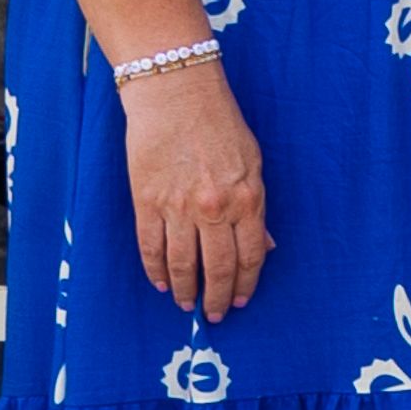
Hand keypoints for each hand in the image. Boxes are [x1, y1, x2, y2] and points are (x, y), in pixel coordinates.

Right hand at [119, 56, 270, 313]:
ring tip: (187, 304)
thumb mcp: (253, 163)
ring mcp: (178, 206)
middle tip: (214, 315)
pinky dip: (155, 269)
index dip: (245, 283)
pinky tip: (160, 283)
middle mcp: (215, 208)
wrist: (176, 94)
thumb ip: (256, 207)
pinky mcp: (146, 201)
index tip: (240, 300)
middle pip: (217, 266)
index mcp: (248, 198)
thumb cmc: (220, 124)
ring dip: (185, 289)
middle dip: (216, 296)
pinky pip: (150, 246)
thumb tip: (264, 246)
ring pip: (181, 263)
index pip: (250, 256)